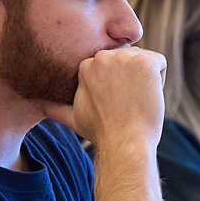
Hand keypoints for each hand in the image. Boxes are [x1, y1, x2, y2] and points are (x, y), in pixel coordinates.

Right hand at [43, 47, 165, 146]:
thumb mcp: (73, 117)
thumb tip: (39, 105)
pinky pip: (160, 63)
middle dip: (133, 80)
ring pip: (145, 61)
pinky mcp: (145, 62)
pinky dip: (159, 80)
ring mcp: (124, 57)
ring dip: (146, 81)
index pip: (115, 65)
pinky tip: (147, 97)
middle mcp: (103, 56)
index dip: (119, 86)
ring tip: (135, 101)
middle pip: (130, 59)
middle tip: (126, 104)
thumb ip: (56, 108)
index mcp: (85, 65)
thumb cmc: (103, 133)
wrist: (124, 144)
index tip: (116, 104)